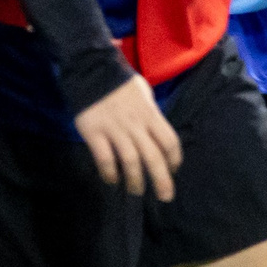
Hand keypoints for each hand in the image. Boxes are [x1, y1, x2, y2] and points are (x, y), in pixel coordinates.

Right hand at [74, 74, 182, 200]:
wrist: (91, 69)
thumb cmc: (121, 83)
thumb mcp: (144, 94)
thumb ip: (151, 115)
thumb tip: (157, 134)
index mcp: (151, 115)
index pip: (170, 141)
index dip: (174, 159)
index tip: (173, 170)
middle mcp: (136, 125)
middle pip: (153, 156)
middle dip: (162, 179)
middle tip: (165, 196)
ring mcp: (115, 129)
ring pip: (130, 161)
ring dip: (135, 180)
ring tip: (136, 191)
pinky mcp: (94, 132)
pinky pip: (104, 158)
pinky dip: (110, 172)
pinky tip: (112, 180)